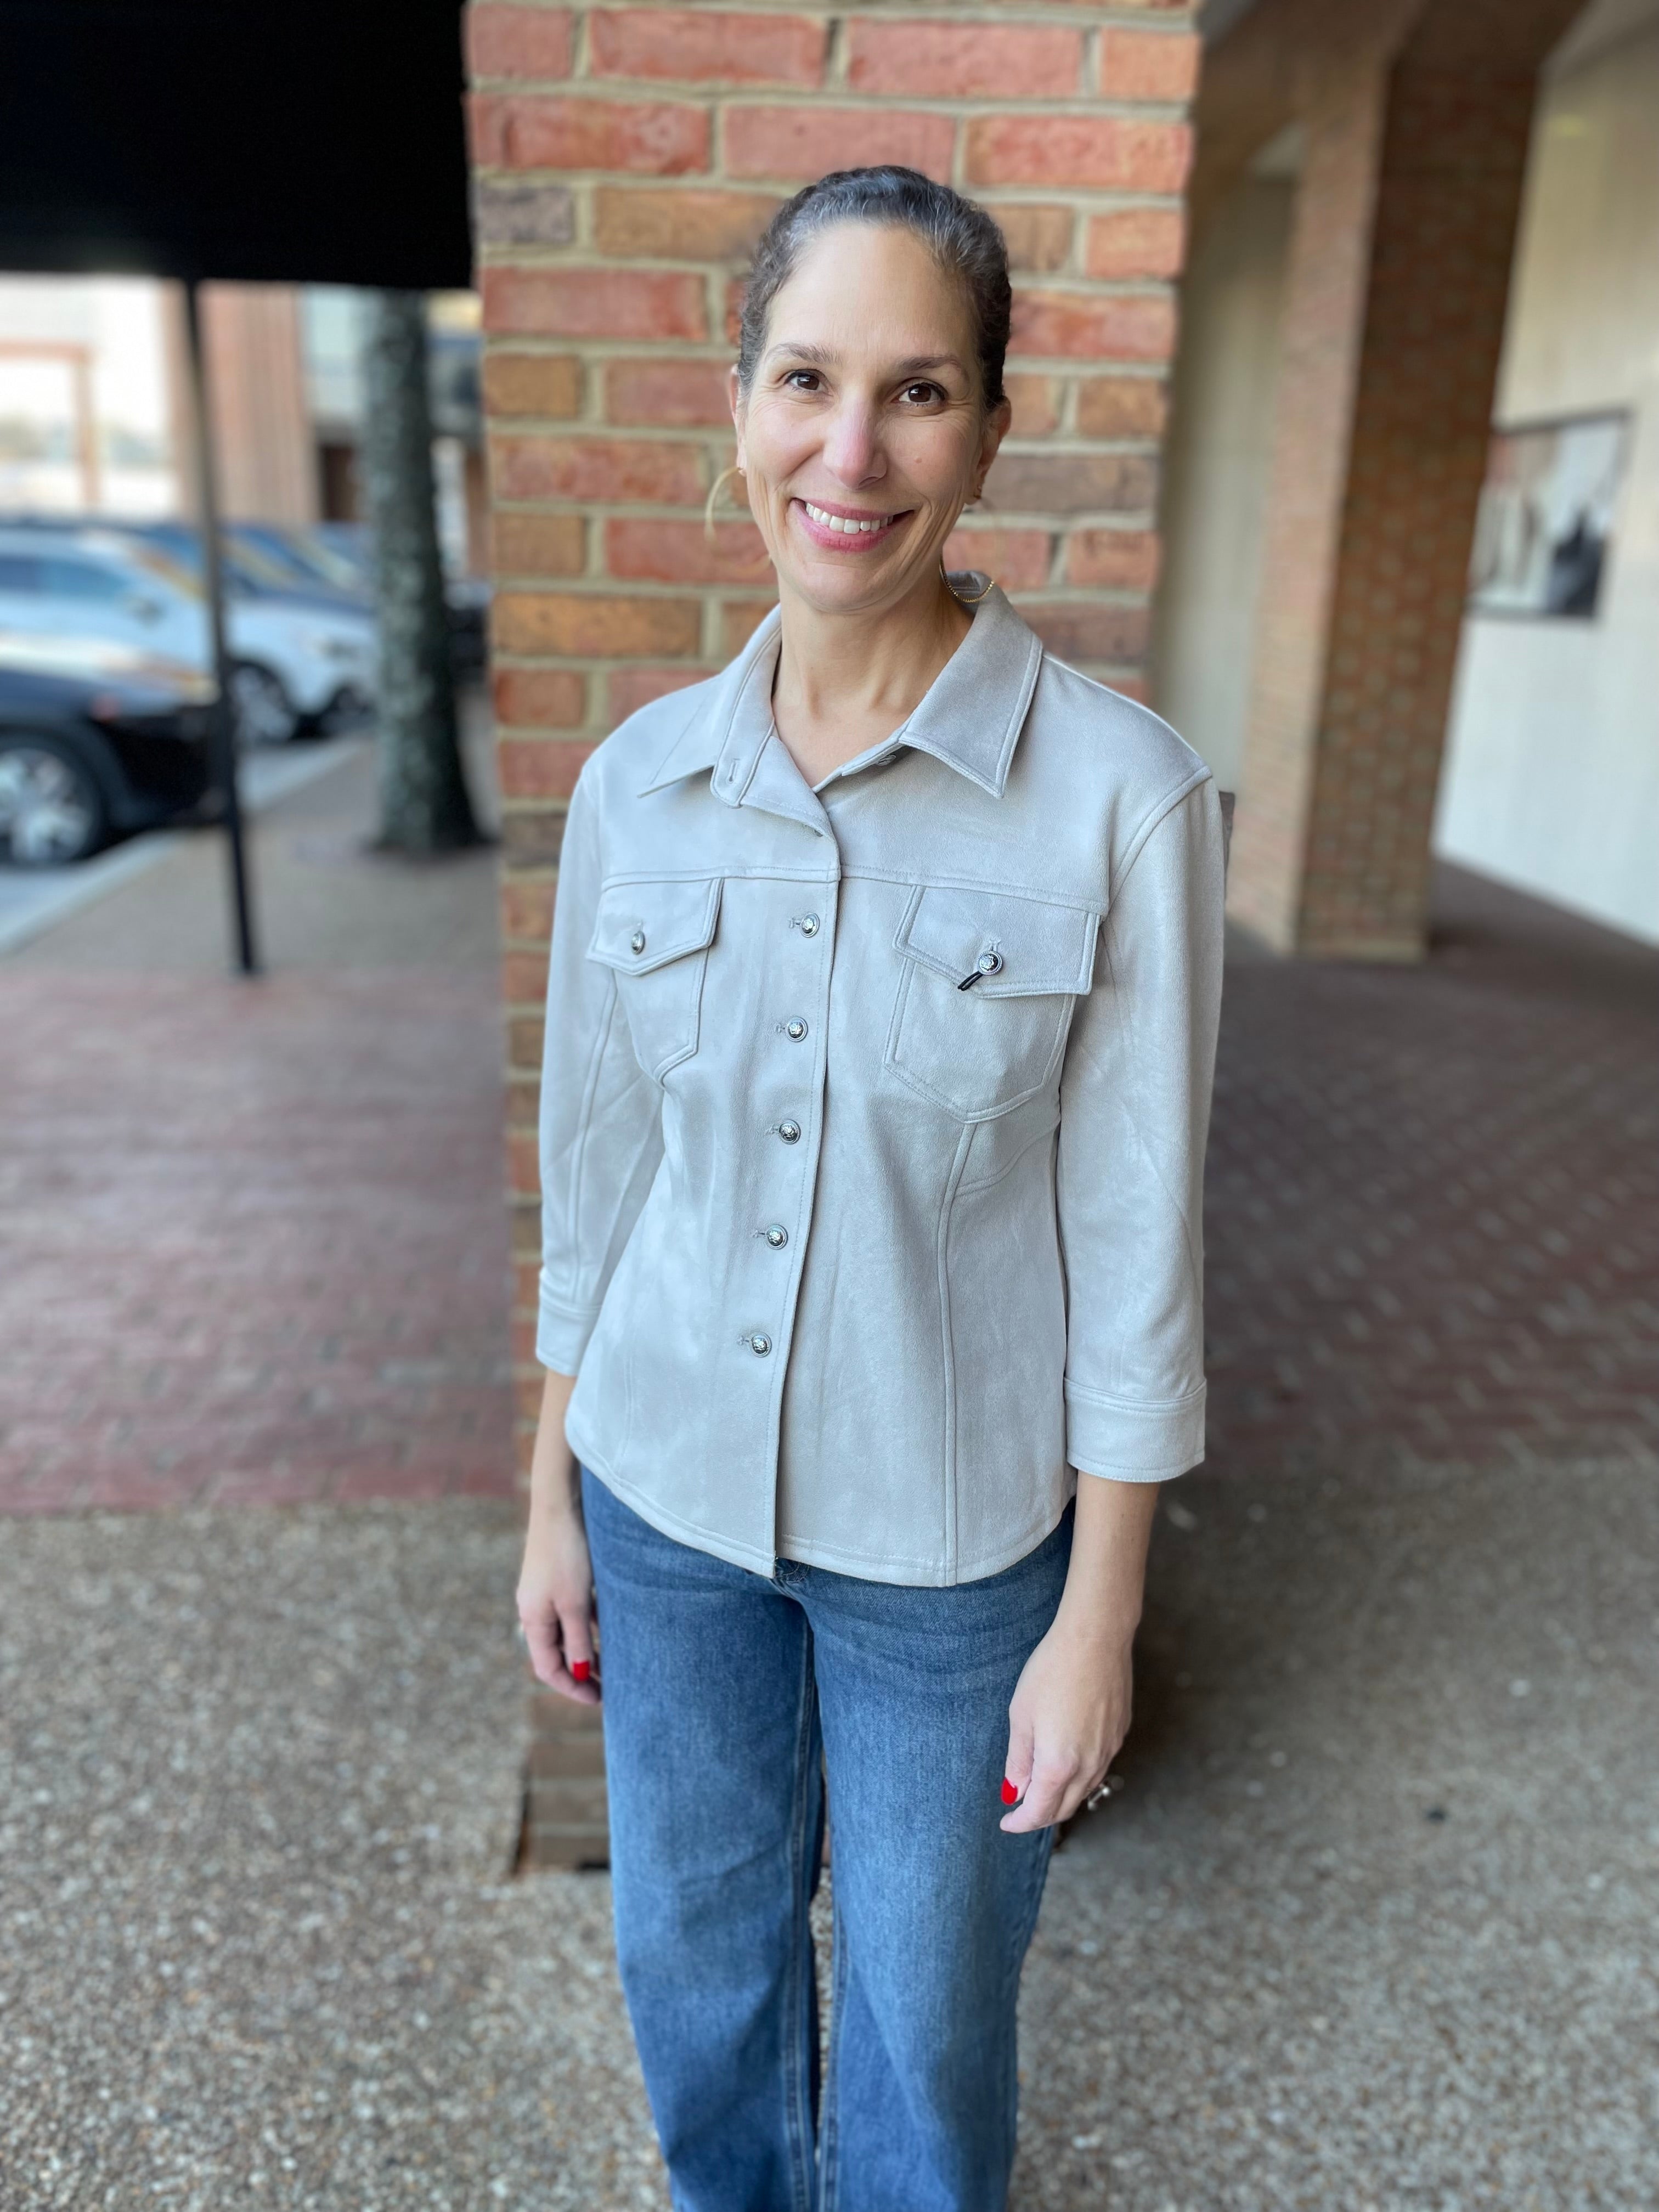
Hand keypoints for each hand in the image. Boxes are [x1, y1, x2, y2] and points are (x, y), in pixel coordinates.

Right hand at [517, 1500, 599, 1703]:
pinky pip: (574, 1611)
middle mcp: (535, 1609)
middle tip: (608, 1689)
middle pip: (556, 1653)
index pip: (548, 1668)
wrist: (561, 1504)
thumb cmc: (567, 1553)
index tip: (597, 1699)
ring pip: (567, 1632)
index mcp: (533, 1619)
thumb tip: (581, 1674)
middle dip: (580, 1673)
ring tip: (613, 1665)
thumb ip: (579, 1640)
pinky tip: (610, 1629)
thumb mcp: (575, 1603)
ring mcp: (546, 1593)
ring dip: (588, 1650)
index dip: (571, 1687)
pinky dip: (590, 1625)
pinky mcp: (560, 1578)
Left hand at [999, 1610, 1132, 1832]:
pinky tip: (1067, 1760)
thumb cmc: (1052, 1671)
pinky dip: (1080, 1776)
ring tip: (1041, 1786)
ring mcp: (1109, 1751)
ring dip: (1062, 1796)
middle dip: (1041, 1815)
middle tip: (1021, 1808)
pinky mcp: (1119, 1734)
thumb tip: (1015, 1791)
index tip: (1007, 1823)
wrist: (1095, 1638)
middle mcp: (1089, 1765)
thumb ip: (1018, 1759)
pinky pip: (1098, 1768)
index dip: (1020, 1822)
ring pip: (1084, 1790)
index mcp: (1059, 1765)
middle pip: (1064, 1807)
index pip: (1039, 1812)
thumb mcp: (1021, 1715)